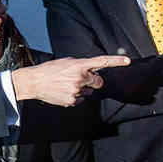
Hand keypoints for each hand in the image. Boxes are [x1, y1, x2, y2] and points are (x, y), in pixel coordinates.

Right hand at [11, 55, 130, 105]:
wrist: (35, 81)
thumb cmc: (51, 70)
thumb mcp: (67, 62)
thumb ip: (82, 66)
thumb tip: (93, 74)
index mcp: (79, 65)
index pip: (102, 62)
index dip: (116, 61)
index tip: (128, 61)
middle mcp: (80, 78)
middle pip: (98, 82)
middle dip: (94, 82)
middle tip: (82, 79)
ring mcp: (76, 90)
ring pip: (89, 92)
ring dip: (82, 89)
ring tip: (67, 85)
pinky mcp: (72, 100)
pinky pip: (81, 100)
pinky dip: (75, 96)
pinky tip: (64, 92)